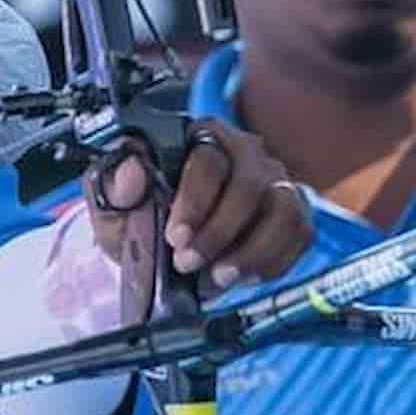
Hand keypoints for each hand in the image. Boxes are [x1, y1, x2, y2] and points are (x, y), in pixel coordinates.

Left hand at [85, 119, 312, 299]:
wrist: (168, 248)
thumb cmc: (145, 219)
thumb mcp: (116, 208)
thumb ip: (115, 188)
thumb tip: (132, 171)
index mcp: (200, 138)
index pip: (209, 162)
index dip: (194, 202)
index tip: (175, 238)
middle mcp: (246, 152)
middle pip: (250, 186)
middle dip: (220, 233)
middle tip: (189, 264)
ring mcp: (275, 181)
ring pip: (283, 210)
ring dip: (253, 251)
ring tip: (221, 277)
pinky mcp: (294, 211)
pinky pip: (300, 234)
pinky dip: (274, 261)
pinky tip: (244, 276)